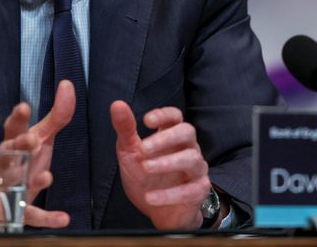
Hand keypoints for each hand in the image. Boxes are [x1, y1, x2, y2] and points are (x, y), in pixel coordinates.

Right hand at [0, 80, 75, 228]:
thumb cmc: (20, 158)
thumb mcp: (40, 135)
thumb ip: (57, 114)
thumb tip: (67, 85)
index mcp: (12, 143)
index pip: (12, 128)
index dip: (18, 119)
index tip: (24, 107)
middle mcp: (7, 164)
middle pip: (9, 155)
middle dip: (19, 148)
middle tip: (31, 141)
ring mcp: (8, 188)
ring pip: (15, 184)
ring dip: (30, 181)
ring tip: (46, 177)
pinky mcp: (15, 210)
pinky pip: (30, 215)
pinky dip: (47, 217)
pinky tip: (64, 218)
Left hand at [110, 101, 211, 228]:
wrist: (158, 212)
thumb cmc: (145, 177)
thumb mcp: (130, 152)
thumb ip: (125, 129)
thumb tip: (117, 104)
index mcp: (171, 136)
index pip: (175, 116)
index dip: (163, 114)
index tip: (146, 120)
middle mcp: (188, 148)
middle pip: (187, 132)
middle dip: (166, 138)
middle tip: (144, 148)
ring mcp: (196, 169)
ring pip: (192, 159)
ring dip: (168, 163)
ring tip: (146, 169)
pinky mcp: (198, 191)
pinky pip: (189, 190)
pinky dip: (169, 194)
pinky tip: (151, 197)